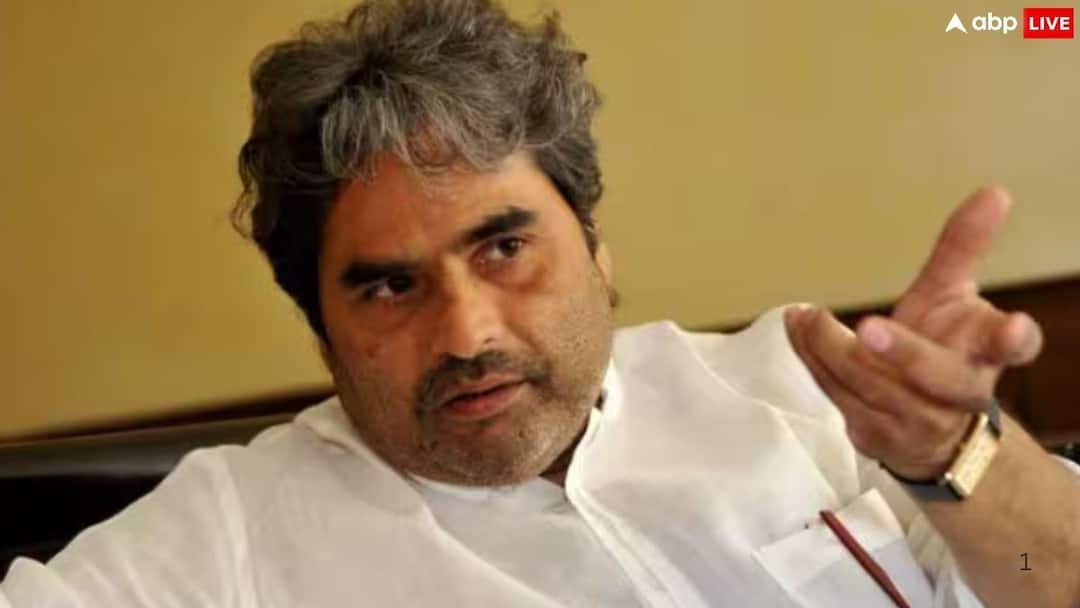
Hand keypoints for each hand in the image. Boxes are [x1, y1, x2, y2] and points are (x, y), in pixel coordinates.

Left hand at [786, 187, 1043, 479]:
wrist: (932, 431)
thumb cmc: (944, 348)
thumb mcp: (952, 296)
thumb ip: (963, 249)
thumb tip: (994, 191)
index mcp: (987, 353)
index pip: (1015, 347)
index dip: (1015, 339)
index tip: (1011, 328)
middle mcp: (958, 392)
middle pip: (938, 376)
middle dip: (904, 353)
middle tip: (870, 326)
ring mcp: (916, 419)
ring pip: (874, 387)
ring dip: (834, 350)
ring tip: (807, 315)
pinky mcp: (875, 434)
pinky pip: (840, 396)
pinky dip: (814, 361)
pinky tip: (797, 329)